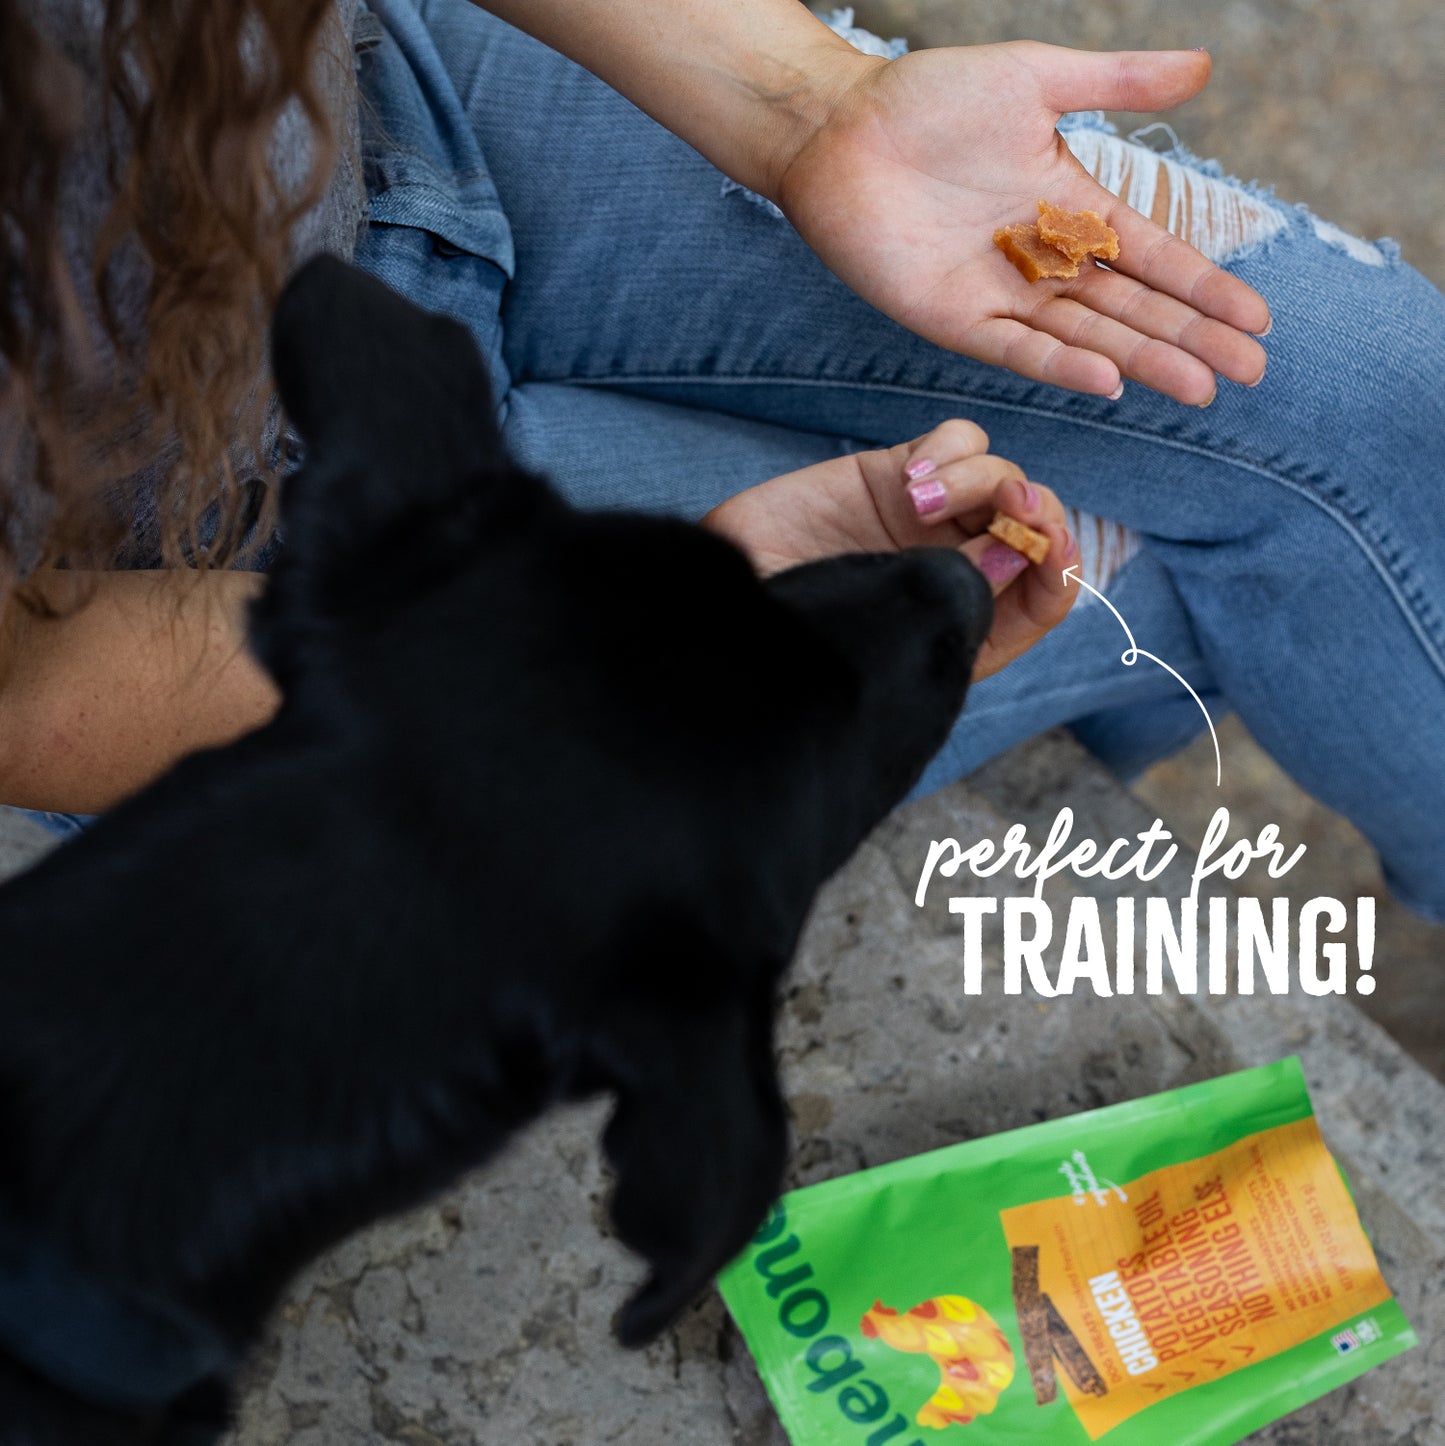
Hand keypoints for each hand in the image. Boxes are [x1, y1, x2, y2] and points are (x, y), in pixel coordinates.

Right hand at [703, 420, 1075, 680]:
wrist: (716, 596)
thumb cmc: (790, 634)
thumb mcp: (879, 633)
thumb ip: (953, 599)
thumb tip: (1019, 550)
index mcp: (964, 630)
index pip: (1046, 598)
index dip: (1059, 567)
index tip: (1048, 546)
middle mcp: (956, 575)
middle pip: (1036, 528)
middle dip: (1032, 512)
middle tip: (1009, 505)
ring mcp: (929, 524)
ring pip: (1003, 477)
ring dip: (979, 481)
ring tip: (920, 499)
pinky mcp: (896, 476)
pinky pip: (961, 440)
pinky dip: (952, 449)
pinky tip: (911, 478)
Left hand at [773, 43, 1269, 404]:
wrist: (839, 128)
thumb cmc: (931, 96)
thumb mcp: (1036, 79)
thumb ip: (1117, 81)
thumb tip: (1205, 66)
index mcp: (1072, 207)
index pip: (1154, 257)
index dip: (1203, 288)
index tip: (1256, 320)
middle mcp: (1044, 260)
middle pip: (1131, 309)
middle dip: (1189, 339)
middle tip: (1248, 374)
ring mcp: (1001, 294)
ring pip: (1087, 338)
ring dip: (1142, 362)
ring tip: (1198, 388)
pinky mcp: (953, 319)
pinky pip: (1016, 349)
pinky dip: (1060, 366)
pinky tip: (1107, 382)